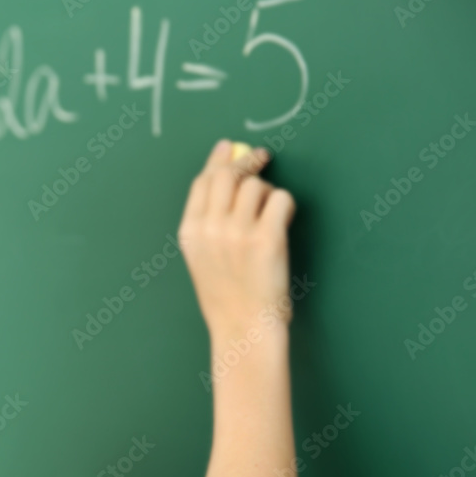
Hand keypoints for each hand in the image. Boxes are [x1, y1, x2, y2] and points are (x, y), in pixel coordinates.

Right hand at [177, 140, 296, 336]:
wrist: (244, 328)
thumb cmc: (227, 298)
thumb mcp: (201, 259)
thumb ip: (207, 223)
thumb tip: (224, 179)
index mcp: (190, 232)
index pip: (202, 182)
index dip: (218, 160)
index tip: (229, 147)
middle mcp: (210, 228)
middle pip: (227, 174)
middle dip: (245, 160)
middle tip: (261, 157)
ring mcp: (237, 232)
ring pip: (256, 185)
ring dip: (267, 192)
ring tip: (270, 212)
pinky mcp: (266, 238)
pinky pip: (280, 199)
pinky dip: (284, 205)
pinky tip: (282, 220)